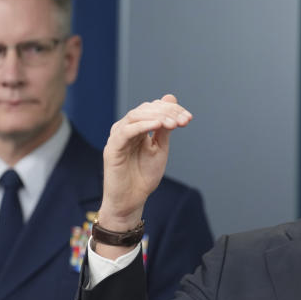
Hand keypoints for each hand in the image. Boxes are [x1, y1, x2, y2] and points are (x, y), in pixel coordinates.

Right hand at [98, 94, 192, 231]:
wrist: (132, 200)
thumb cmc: (143, 176)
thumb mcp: (160, 148)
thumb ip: (165, 126)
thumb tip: (171, 98)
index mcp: (137, 128)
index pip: (153, 108)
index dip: (172, 110)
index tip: (188, 118)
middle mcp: (125, 129)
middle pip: (145, 109)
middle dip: (167, 112)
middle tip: (184, 120)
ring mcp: (117, 137)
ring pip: (135, 116)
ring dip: (157, 117)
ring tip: (173, 123)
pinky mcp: (113, 148)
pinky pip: (126, 131)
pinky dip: (142, 126)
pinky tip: (158, 126)